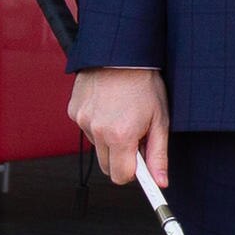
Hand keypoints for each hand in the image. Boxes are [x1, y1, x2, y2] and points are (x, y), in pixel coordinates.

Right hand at [71, 67, 169, 190]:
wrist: (122, 51)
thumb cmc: (144, 82)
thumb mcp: (160, 119)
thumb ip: (158, 155)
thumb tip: (160, 182)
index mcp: (120, 136)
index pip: (120, 177)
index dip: (133, 172)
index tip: (140, 166)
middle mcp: (97, 130)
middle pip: (106, 166)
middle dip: (120, 158)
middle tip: (134, 135)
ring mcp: (82, 120)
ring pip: (97, 146)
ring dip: (108, 139)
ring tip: (122, 114)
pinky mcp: (73, 110)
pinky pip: (86, 128)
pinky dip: (97, 123)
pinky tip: (108, 105)